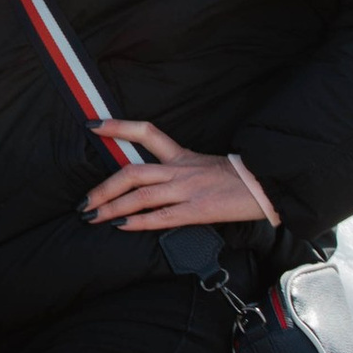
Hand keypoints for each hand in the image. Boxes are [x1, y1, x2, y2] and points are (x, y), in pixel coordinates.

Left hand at [84, 122, 273, 232]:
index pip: (146, 132)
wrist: (269, 186)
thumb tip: (155, 185)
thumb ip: (181, 172)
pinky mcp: (198, 210)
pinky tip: (122, 226)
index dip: (117, 127)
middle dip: (104, 187)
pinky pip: (163, 217)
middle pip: (132, 172)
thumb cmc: (240, 180)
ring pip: (141, 195)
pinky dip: (140, 222)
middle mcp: (180, 169)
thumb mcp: (207, 166)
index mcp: (182, 155)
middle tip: (83, 201)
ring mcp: (188, 189)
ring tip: (93, 216)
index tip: (91, 126)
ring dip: (112, 207)